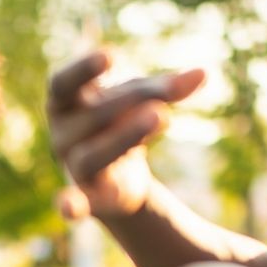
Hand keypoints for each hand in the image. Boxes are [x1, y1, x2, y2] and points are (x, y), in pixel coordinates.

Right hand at [47, 51, 204, 219]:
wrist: (117, 175)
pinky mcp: (89, 197)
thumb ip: (168, 88)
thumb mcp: (144, 100)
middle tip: (171, 90)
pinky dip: (70, 204)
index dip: (83, 69)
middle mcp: (62, 135)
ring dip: (126, 135)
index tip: (111, 56)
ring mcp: (73, 167)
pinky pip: (76, 201)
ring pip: (94, 154)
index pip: (62, 83)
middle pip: (96, 114)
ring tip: (162, 116)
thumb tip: (204, 73)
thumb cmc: (122, 123)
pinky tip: (69, 209)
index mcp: (64, 103)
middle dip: (135, 99)